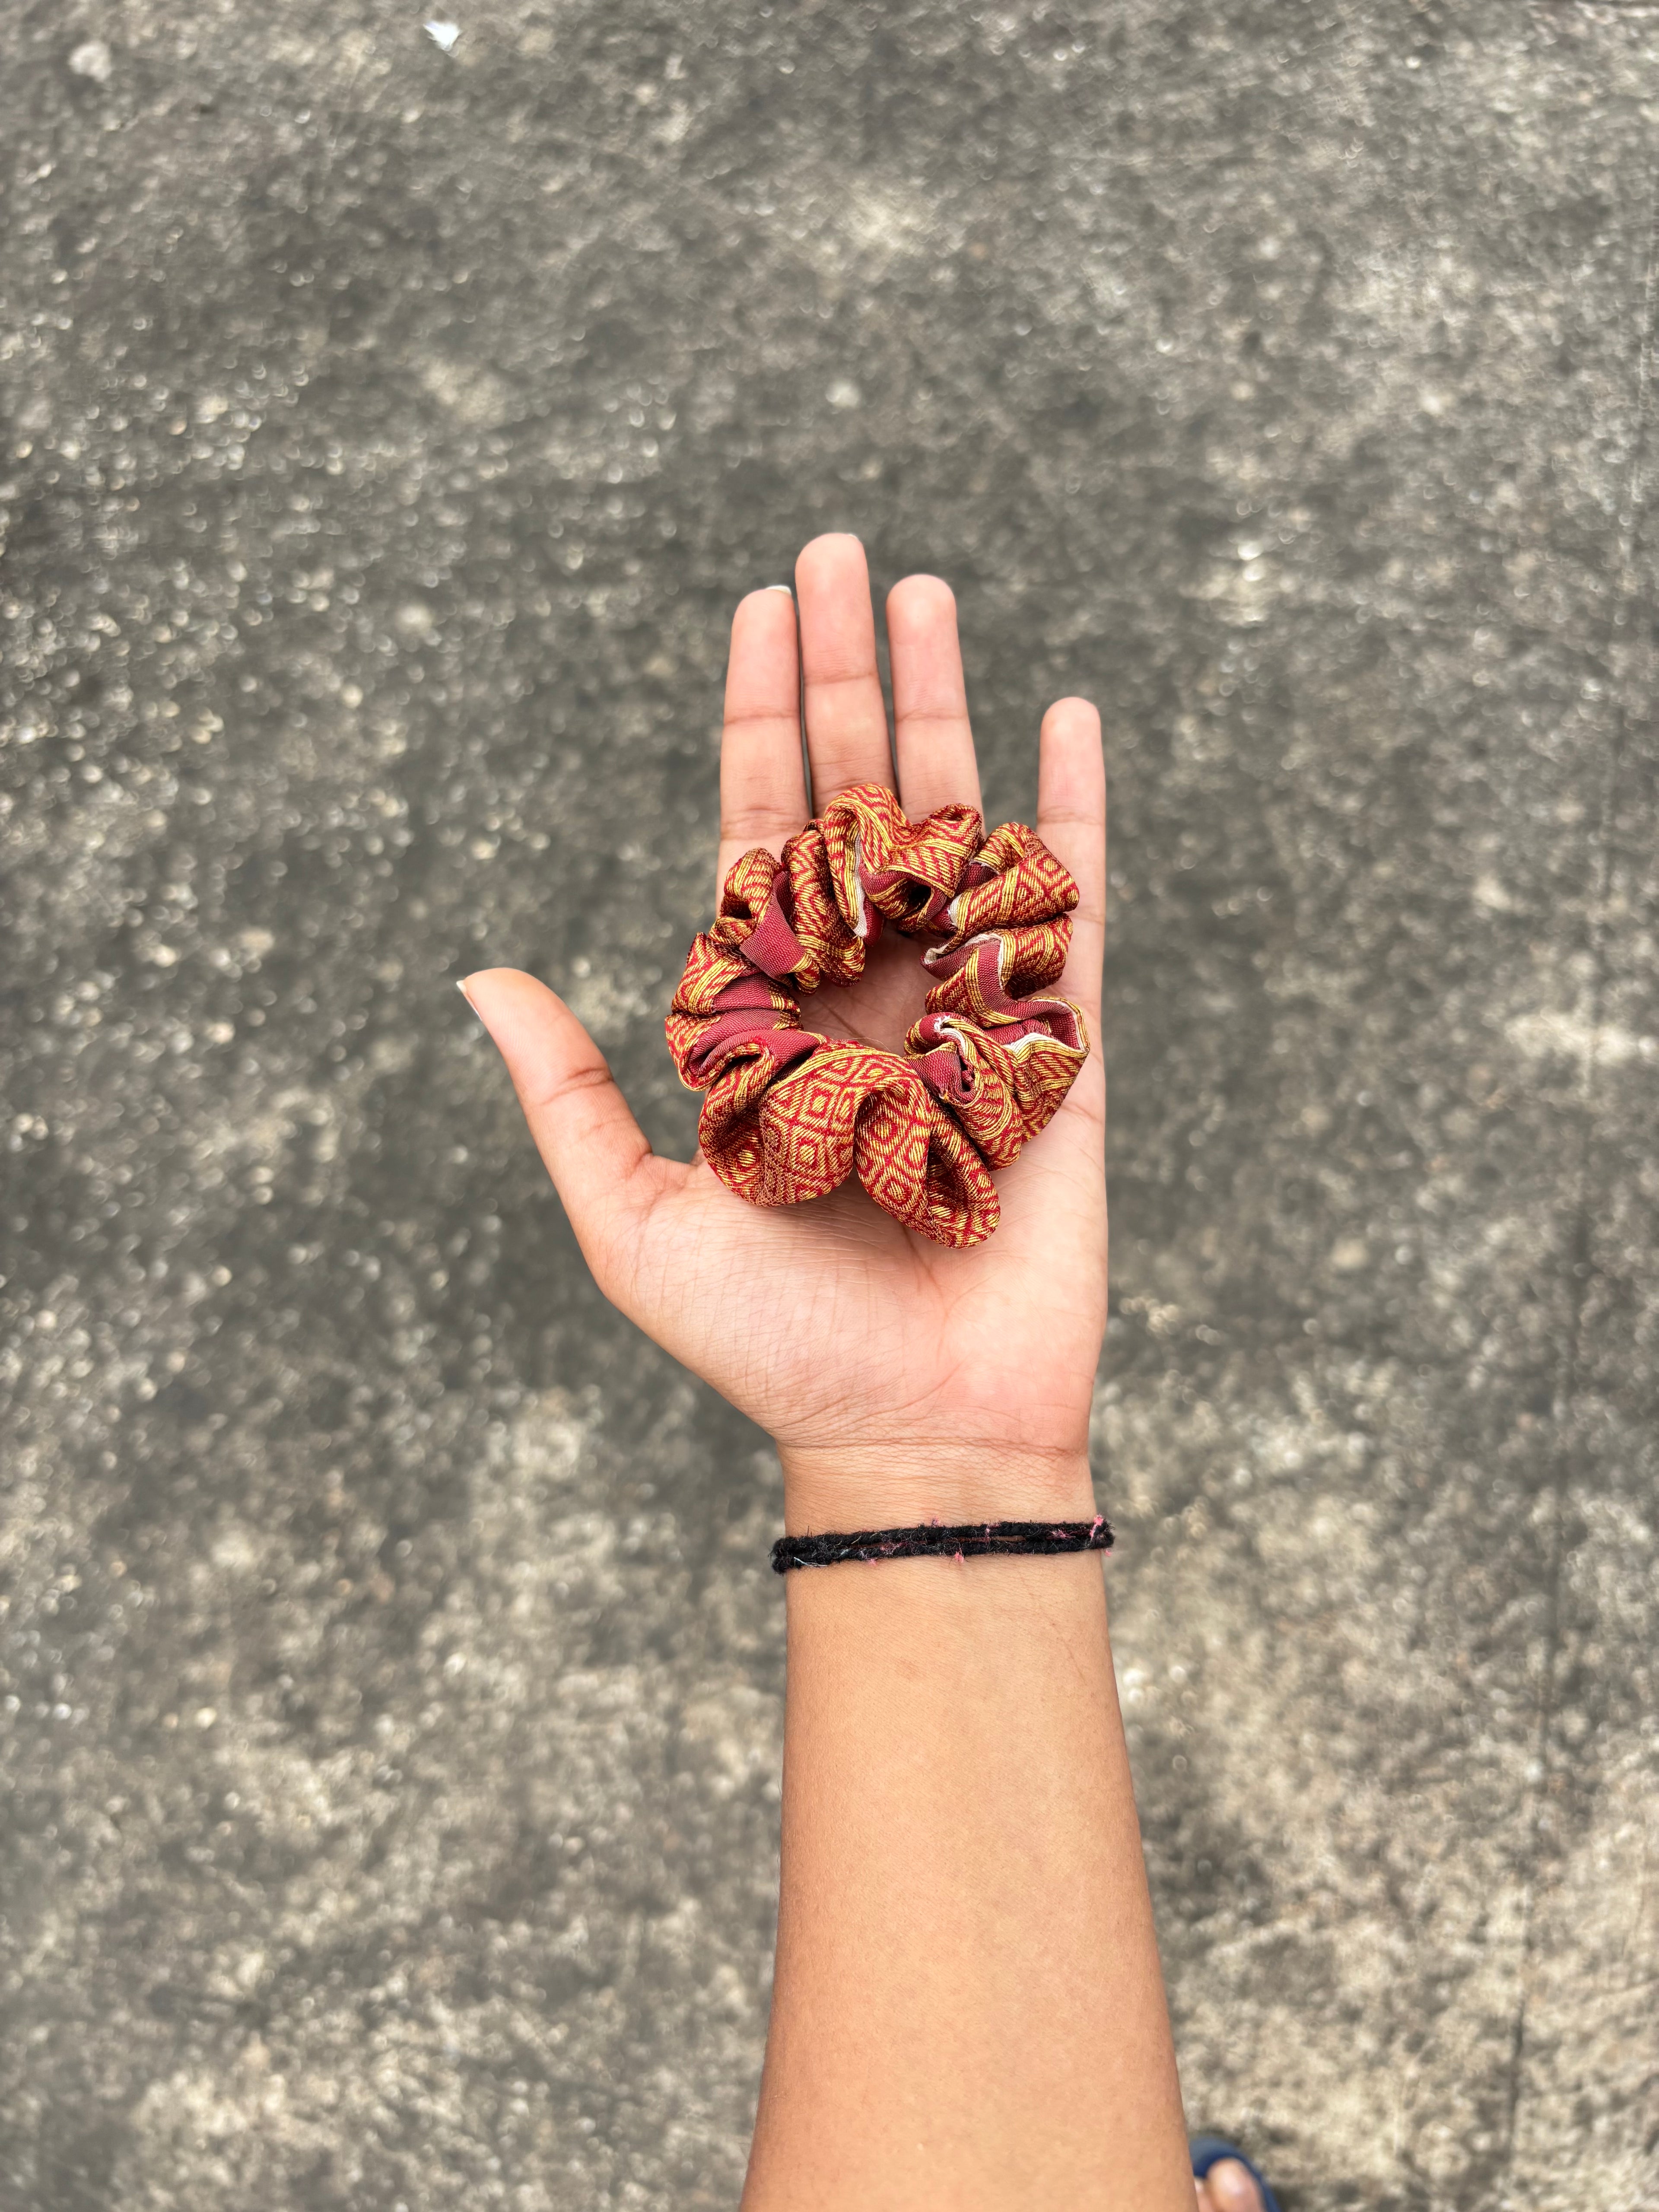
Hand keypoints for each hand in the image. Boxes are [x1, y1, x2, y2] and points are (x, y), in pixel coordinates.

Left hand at [463, 534, 1107, 1531]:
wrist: (912, 1432)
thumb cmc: (770, 1343)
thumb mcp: (636, 1218)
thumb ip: (572, 1091)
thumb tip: (478, 974)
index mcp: (774, 1013)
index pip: (761, 830)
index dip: (757, 717)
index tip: (763, 607)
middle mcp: (867, 989)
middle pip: (856, 796)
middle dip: (846, 674)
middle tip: (842, 551)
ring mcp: (965, 1006)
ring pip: (958, 822)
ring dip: (945, 705)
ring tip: (931, 592)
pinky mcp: (1059, 1048)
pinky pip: (1073, 906)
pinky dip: (1076, 812)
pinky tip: (1065, 716)